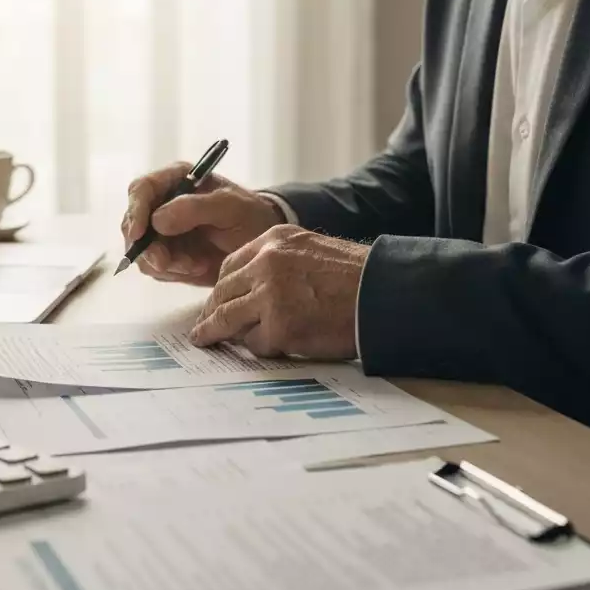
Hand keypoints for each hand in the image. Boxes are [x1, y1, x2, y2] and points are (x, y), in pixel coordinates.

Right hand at [122, 163, 282, 285]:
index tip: (139, 234)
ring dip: (165, 263)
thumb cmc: (250, 217)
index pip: (141, 189)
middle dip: (148, 247)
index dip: (135, 211)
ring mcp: (162, 231)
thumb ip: (196, 208)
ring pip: (141, 250)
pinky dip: (173, 272)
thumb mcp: (231, 207)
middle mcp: (163, 203)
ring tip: (197, 264)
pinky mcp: (167, 255)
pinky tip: (198, 266)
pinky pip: (155, 268)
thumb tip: (157, 220)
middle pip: (133, 224)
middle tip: (169, 263)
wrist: (261, 245)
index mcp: (175, 180)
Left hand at [190, 226, 367, 358]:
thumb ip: (280, 263)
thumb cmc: (357, 278)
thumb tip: (252, 291)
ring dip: (216, 332)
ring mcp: (270, 294)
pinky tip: (271, 348)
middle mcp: (267, 263)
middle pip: (223, 291)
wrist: (386, 294)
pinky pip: (255, 343)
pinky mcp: (279, 326)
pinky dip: (260, 348)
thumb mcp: (312, 251)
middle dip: (211, 312)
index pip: (231, 266)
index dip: (222, 288)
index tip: (215, 302)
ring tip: (205, 340)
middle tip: (204, 328)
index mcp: (274, 240)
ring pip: (227, 317)